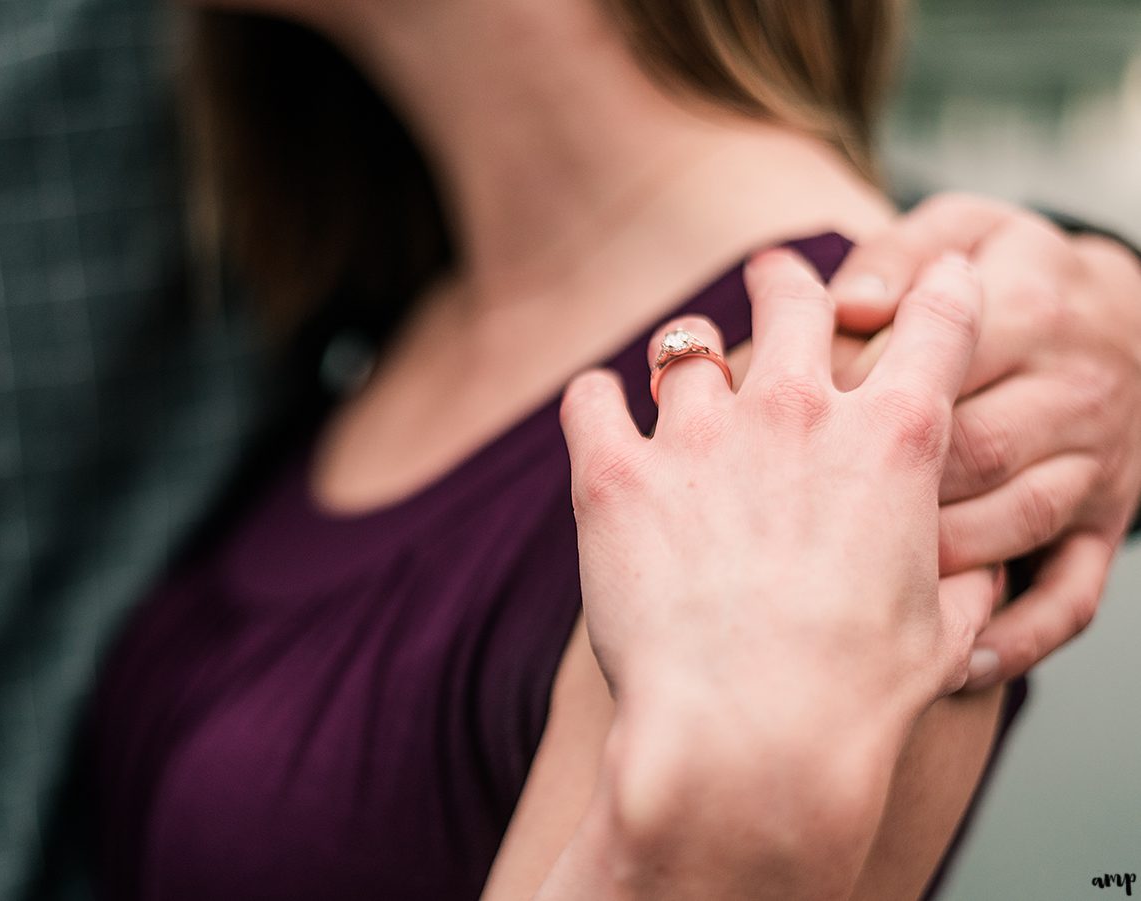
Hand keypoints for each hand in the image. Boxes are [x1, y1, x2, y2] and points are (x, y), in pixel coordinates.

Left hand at [559, 251, 989, 896]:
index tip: (928, 277)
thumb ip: (957, 583)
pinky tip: (598, 406)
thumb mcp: (937, 633)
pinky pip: (591, 399)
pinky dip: (595, 399)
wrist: (750, 738)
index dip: (937, 288)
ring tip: (681, 365)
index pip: (935, 324)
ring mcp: (701, 437)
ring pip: (688, 345)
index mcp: (892, 441)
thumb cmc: (853, 697)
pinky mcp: (615, 474)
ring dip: (689, 352)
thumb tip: (973, 580)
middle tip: (776, 275)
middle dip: (790, 281)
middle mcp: (798, 414)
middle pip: (796, 300)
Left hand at [831, 193, 1140, 689]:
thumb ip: (902, 256)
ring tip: (847, 585)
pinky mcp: (1106, 527)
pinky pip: (1070, 596)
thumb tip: (848, 303)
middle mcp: (1068, 394)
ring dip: (934, 561)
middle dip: (876, 484)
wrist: (1139, 322)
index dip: (848, 399)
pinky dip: (1018, 636)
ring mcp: (1095, 469)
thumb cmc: (1019, 275)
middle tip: (787, 510)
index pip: (926, 366)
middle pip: (967, 451)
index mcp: (1029, 313)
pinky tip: (958, 660)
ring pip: (1012, 527)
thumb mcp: (968, 230)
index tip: (777, 421)